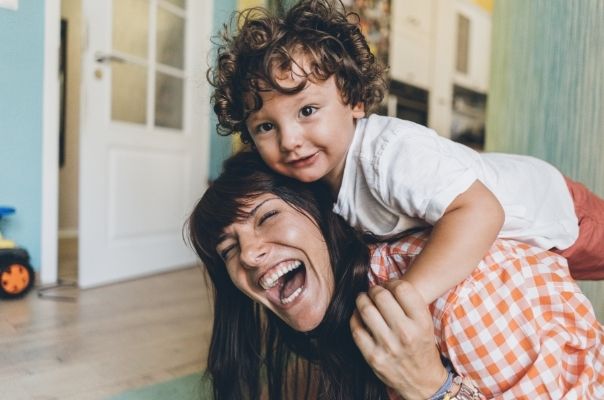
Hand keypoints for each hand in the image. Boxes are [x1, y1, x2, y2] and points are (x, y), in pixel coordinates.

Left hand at [350, 279, 447, 399]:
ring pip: (366, 309)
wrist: (421, 380)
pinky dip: (355, 318)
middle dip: (375, 289)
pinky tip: (359, 316)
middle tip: (374, 292)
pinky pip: (356, 328)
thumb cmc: (421, 345)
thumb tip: (384, 283)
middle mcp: (405, 333)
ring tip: (364, 299)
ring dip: (362, 300)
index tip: (388, 286)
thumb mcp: (425, 323)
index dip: (392, 282)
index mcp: (421, 322)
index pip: (402, 288)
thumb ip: (409, 303)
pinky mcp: (373, 357)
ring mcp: (388, 346)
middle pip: (381, 296)